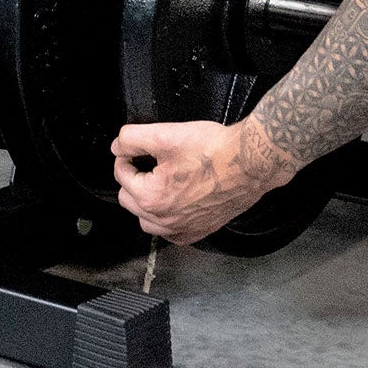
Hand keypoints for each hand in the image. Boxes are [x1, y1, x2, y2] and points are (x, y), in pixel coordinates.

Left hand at [112, 120, 279, 243]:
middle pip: (129, 199)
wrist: (249, 163)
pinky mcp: (197, 232)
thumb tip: (118, 146)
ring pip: (147, 220)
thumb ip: (133, 139)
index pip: (121, 175)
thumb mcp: (167, 135)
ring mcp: (181, 230)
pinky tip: (177, 201)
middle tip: (151, 163)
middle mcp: (163, 220)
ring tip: (162, 181)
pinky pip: (170, 232)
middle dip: (135, 180)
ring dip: (147, 202)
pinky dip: (167, 219)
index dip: (127, 157)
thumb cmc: (214, 151)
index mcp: (151, 197)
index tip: (136, 150)